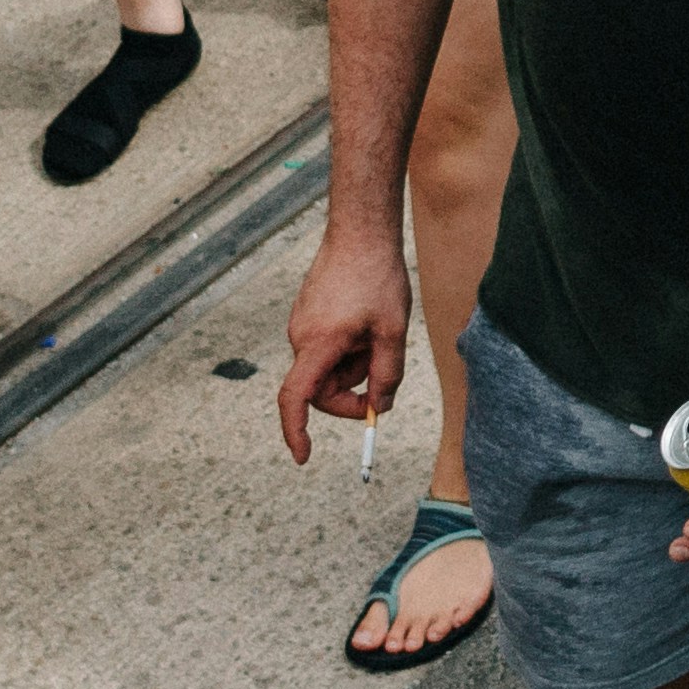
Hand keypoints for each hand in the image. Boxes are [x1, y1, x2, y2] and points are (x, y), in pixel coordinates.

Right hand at [278, 229, 409, 461]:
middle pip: (322, 388)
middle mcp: (300, 338)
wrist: (361, 231)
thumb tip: (381, 407)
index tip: (304, 456)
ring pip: (329, 367)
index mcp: (316, 344)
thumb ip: (387, 374)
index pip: (295, 400)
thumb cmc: (378, 278)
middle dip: (354, 388)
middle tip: (386, 372)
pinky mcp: (309, 316)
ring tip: (380, 330)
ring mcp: (301, 326)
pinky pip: (328, 348)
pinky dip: (351, 347)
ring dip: (357, 362)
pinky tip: (369, 319)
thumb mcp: (393, 331)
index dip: (296, 432)